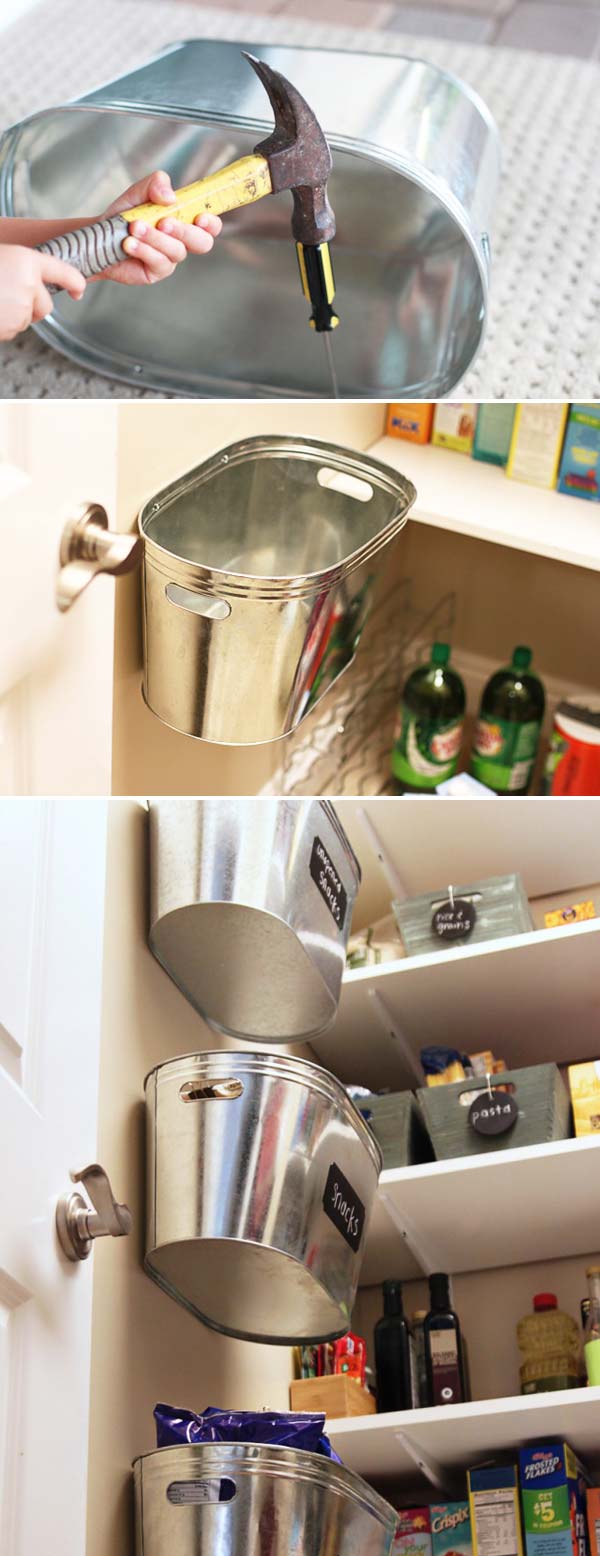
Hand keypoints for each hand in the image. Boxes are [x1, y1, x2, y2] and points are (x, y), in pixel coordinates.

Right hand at [0, 244, 84, 339]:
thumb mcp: (1, 257)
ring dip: (14, 315)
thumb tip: (31, 281)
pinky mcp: (12, 328)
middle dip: (35, 308)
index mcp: (26, 261)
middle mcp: (29, 284)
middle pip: (46, 305)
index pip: (62, 271)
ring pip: (27, 319)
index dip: (74, 281)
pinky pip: (12, 330)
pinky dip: (3, 325)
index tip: (80, 289)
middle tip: (12, 299)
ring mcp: (22, 308)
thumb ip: (18, 269)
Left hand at [97, 170, 222, 284]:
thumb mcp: (139, 191)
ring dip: (156, 238)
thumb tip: (170, 197)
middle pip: (202, 242)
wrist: (101, 235)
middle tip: (163, 222)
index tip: (201, 217)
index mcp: (185, 220)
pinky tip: (129, 243)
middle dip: (185, 231)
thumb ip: (155, 184)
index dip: (212, 223)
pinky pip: (159, 262)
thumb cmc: (125, 214)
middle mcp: (182, 241)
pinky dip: (144, 250)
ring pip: (177, 251)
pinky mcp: (156, 272)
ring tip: (134, 228)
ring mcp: (170, 258)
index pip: (211, 225)